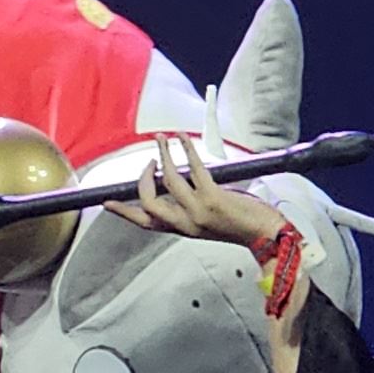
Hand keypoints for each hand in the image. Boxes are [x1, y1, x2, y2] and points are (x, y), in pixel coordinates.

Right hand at [112, 132, 290, 248]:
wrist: (266, 235)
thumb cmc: (242, 226)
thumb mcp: (207, 225)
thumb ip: (190, 212)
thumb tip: (176, 188)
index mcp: (182, 229)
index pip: (145, 222)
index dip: (123, 211)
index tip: (107, 203)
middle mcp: (185, 222)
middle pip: (148, 201)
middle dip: (143, 179)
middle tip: (149, 162)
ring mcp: (197, 210)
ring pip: (168, 179)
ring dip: (163, 155)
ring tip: (162, 140)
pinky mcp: (212, 197)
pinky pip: (192, 167)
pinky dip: (184, 148)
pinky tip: (181, 137)